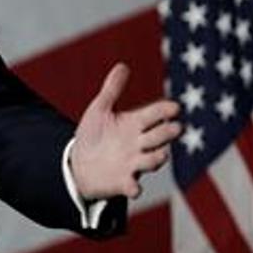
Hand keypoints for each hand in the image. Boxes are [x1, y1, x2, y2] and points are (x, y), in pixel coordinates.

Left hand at [71, 63, 180, 199]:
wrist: (77, 164)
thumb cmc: (93, 136)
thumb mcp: (99, 110)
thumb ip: (111, 90)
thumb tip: (123, 65)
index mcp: (135, 124)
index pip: (155, 115)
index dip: (165, 111)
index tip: (174, 107)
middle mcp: (139, 144)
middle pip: (159, 137)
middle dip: (166, 133)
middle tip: (174, 128)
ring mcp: (133, 163)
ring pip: (152, 160)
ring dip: (157, 158)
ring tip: (160, 154)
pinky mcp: (123, 182)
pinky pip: (132, 186)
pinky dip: (133, 187)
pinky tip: (133, 187)